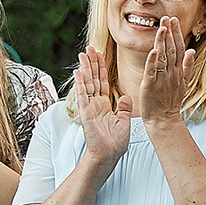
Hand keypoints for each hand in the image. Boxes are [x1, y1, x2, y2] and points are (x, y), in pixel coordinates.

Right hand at [73, 46, 130, 167]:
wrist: (108, 156)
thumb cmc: (115, 144)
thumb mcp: (124, 122)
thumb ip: (125, 108)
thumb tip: (126, 96)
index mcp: (105, 106)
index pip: (103, 82)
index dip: (101, 69)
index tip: (100, 55)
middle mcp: (96, 104)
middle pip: (94, 79)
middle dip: (92, 63)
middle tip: (90, 48)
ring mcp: (90, 108)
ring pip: (87, 84)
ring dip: (85, 68)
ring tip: (84, 54)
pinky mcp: (86, 113)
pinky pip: (83, 95)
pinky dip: (80, 83)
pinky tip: (78, 71)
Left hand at [134, 17, 196, 125]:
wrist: (163, 120)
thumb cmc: (170, 102)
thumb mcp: (183, 83)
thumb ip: (187, 67)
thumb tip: (191, 50)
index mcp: (177, 71)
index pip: (178, 48)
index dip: (176, 33)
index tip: (173, 20)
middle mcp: (171, 73)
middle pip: (171, 50)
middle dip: (169, 33)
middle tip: (166, 17)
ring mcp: (161, 79)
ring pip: (162, 58)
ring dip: (162, 42)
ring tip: (161, 28)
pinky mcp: (150, 86)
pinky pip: (151, 72)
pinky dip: (152, 61)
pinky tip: (153, 51)